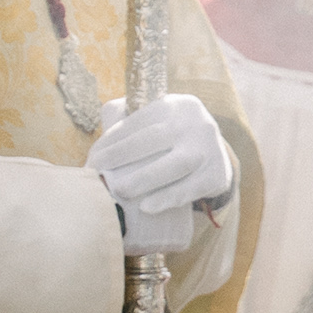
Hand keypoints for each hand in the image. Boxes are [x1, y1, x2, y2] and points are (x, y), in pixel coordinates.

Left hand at [90, 93, 234, 254]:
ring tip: (120, 191)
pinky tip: (147, 207)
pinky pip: (193, 188)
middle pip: (157, 137)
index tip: (93, 158)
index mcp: (177, 105)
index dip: (114, 138)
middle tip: (99, 173)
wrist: (213, 160)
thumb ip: (125, 118)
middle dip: (124, 155)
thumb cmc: (169, 142)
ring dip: (145, 178)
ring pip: (178, 163)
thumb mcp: (154, 121)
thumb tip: (102, 130)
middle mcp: (198, 122)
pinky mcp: (219, 174)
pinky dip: (168, 197)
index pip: (141, 119)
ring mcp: (211, 149)